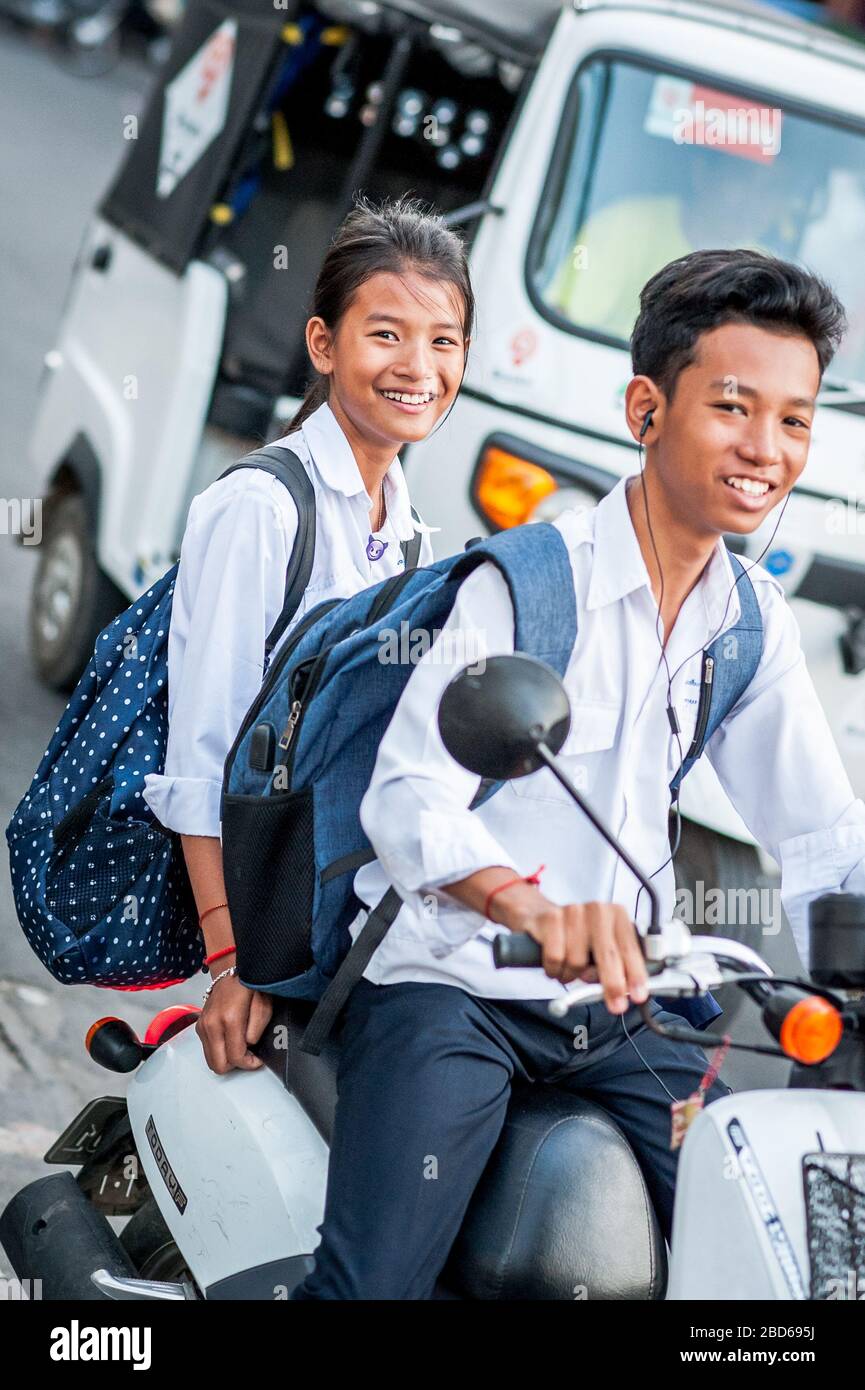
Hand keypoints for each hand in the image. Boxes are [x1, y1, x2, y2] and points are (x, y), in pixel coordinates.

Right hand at [196, 968, 272, 1073]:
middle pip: (218, 1065)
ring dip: (227, 1059)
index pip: (235, 1057)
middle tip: (248, 1056)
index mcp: (229, 1019)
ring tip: (241, 1047)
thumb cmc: (248, 984)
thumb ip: (257, 1030)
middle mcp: (212, 1024)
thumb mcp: (263, 1005)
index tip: (257, 1059)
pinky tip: (231, 1041)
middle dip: (236, 1065)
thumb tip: (250, 1046)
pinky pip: (208, 1050)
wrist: (230, 970)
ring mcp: (203, 1026)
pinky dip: (219, 1051)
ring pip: (211, 1061)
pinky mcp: (200, 1026)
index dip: (249, 1064)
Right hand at [496, 893, 648, 1013]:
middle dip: (613, 984)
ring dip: (573, 975)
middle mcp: (597, 910)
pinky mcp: (550, 919)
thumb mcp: (604, 946)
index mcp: (617, 914)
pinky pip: (555, 958)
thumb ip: (618, 965)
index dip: (635, 974)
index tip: (638, 995)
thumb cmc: (579, 936)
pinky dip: (555, 970)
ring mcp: (573, 912)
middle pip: (608, 955)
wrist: (541, 916)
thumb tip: (628, 991)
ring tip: (570, 970)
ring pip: (578, 962)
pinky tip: (556, 966)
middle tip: (616, 1005)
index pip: (629, 948)